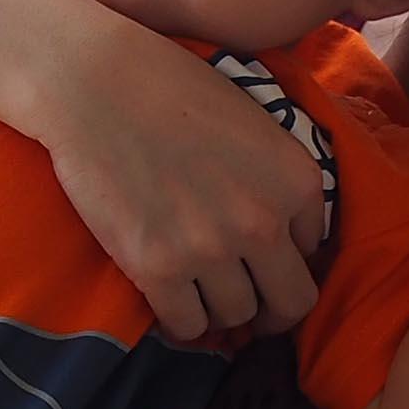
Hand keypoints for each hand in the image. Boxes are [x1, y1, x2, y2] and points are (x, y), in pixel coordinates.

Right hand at [43, 20, 325, 340]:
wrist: (93, 83)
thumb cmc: (170, 87)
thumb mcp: (254, 122)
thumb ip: (278, 177)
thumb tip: (282, 230)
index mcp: (297, 180)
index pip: (314, 249)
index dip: (285, 255)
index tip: (258, 254)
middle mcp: (264, 221)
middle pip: (291, 303)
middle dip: (272, 309)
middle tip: (249, 303)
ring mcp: (211, 248)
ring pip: (237, 316)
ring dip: (220, 309)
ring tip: (199, 290)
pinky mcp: (157, 267)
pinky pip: (187, 325)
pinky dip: (181, 321)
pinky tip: (169, 298)